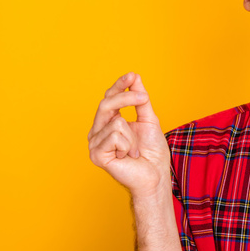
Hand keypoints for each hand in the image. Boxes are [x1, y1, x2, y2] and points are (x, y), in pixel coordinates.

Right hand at [88, 72, 170, 196]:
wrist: (155, 175)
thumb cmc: (152, 152)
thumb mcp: (149, 119)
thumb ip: (140, 100)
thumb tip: (135, 77)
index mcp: (108, 122)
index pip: (109, 98)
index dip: (120, 85)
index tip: (132, 75)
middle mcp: (97, 131)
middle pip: (106, 104)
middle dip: (127, 99)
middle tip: (144, 99)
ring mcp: (95, 143)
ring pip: (115, 121)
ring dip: (132, 136)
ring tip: (134, 150)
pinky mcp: (96, 155)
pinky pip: (115, 135)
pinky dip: (128, 145)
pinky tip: (127, 156)